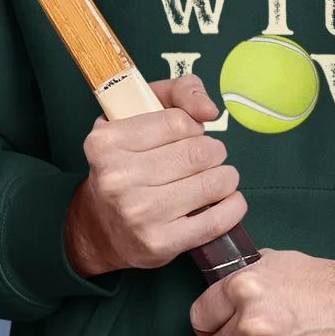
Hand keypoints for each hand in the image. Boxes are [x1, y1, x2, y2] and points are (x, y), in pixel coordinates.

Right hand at [64, 74, 246, 276]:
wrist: (101, 227)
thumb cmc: (127, 163)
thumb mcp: (138, 115)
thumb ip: (178, 92)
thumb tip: (208, 111)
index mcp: (107, 142)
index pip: (180, 122)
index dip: (193, 127)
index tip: (186, 137)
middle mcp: (117, 177)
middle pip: (200, 153)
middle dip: (213, 153)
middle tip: (206, 159)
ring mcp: (138, 213)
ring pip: (213, 183)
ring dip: (225, 178)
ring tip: (216, 180)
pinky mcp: (159, 243)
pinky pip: (216, 220)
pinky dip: (232, 207)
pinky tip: (227, 201)